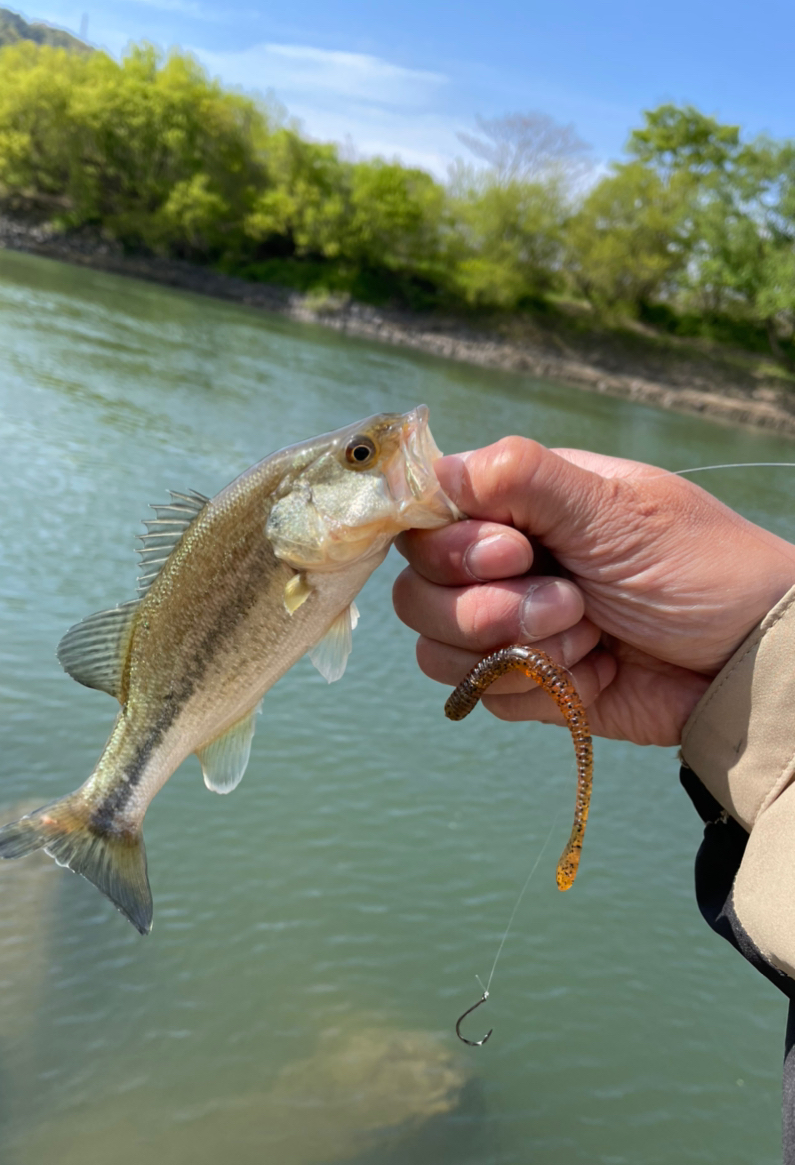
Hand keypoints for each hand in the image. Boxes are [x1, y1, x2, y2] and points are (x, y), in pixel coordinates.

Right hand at [393, 437, 794, 745]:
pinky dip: (536, 687)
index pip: (426, 519)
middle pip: (417, 590)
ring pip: (436, 649)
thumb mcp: (616, 511)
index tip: (513, 552)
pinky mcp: (522, 683)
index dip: (450, 544)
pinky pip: (479, 695)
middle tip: (568, 602)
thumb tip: (437, 470)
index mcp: (517, 506)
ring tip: (587, 637)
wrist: (747, 662)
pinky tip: (592, 672)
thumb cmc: (699, 568)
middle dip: (487, 607)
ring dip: (514, 648)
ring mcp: (508, 627)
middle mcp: (500, 564)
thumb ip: (524, 479)